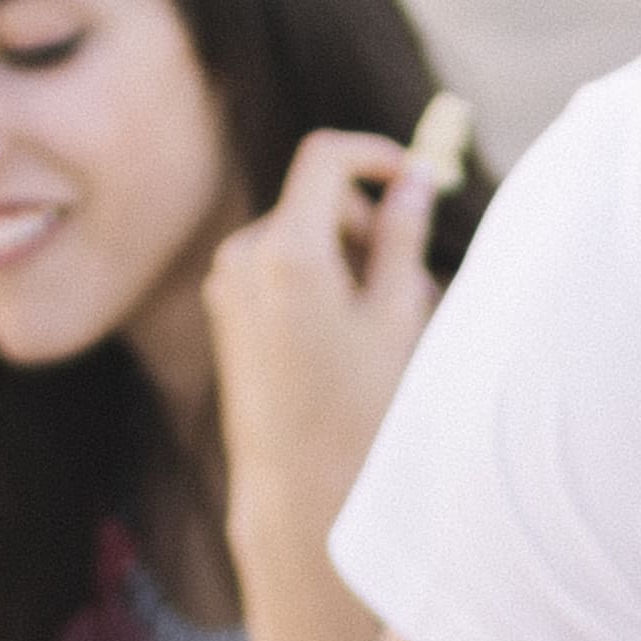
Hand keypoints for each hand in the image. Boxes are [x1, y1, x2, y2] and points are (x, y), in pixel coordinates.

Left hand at [208, 127, 440, 555]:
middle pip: (316, 198)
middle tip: (411, 277)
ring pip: (302, 234)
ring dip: (347, 256)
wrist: (298, 486)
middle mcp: (245, 258)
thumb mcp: (395, 314)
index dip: (375, 154)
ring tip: (384, 320)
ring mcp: (228, 284)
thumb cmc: (357, 407)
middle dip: (367, 222)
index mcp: (288, 252)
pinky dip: (317, 279)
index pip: (327, 157)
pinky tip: (345, 335)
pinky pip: (279, 267)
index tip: (413, 176)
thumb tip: (414, 179)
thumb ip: (402, 236)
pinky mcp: (226, 310)